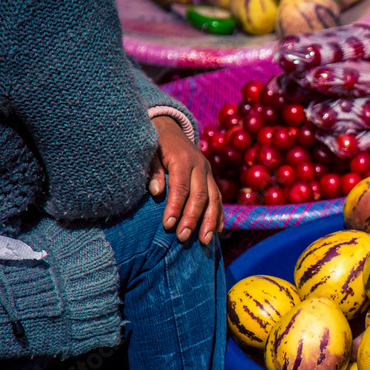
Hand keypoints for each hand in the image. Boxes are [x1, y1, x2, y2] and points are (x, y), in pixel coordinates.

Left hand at [148, 116, 222, 243]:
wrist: (169, 128)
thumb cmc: (155, 144)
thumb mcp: (150, 152)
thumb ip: (153, 171)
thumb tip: (156, 191)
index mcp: (182, 159)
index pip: (181, 187)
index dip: (175, 208)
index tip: (168, 225)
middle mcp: (199, 166)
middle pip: (200, 196)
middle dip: (192, 219)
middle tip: (182, 238)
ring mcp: (208, 172)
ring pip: (214, 199)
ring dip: (210, 222)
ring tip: (204, 241)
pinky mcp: (211, 177)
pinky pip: (219, 198)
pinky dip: (219, 215)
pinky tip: (218, 231)